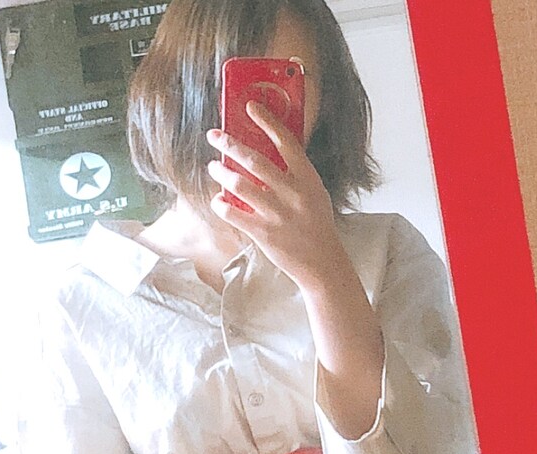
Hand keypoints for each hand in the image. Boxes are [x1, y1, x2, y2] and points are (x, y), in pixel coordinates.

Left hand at [205, 102, 342, 288]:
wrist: (322, 263)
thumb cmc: (317, 226)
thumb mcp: (315, 192)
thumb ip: (295, 174)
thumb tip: (269, 152)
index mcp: (307, 178)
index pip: (285, 141)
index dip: (267, 121)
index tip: (250, 106)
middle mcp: (292, 193)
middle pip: (255, 160)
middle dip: (230, 144)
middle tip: (214, 136)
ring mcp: (277, 214)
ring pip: (240, 185)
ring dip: (221, 172)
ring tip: (213, 167)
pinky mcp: (263, 234)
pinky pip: (234, 213)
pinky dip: (222, 204)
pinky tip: (218, 199)